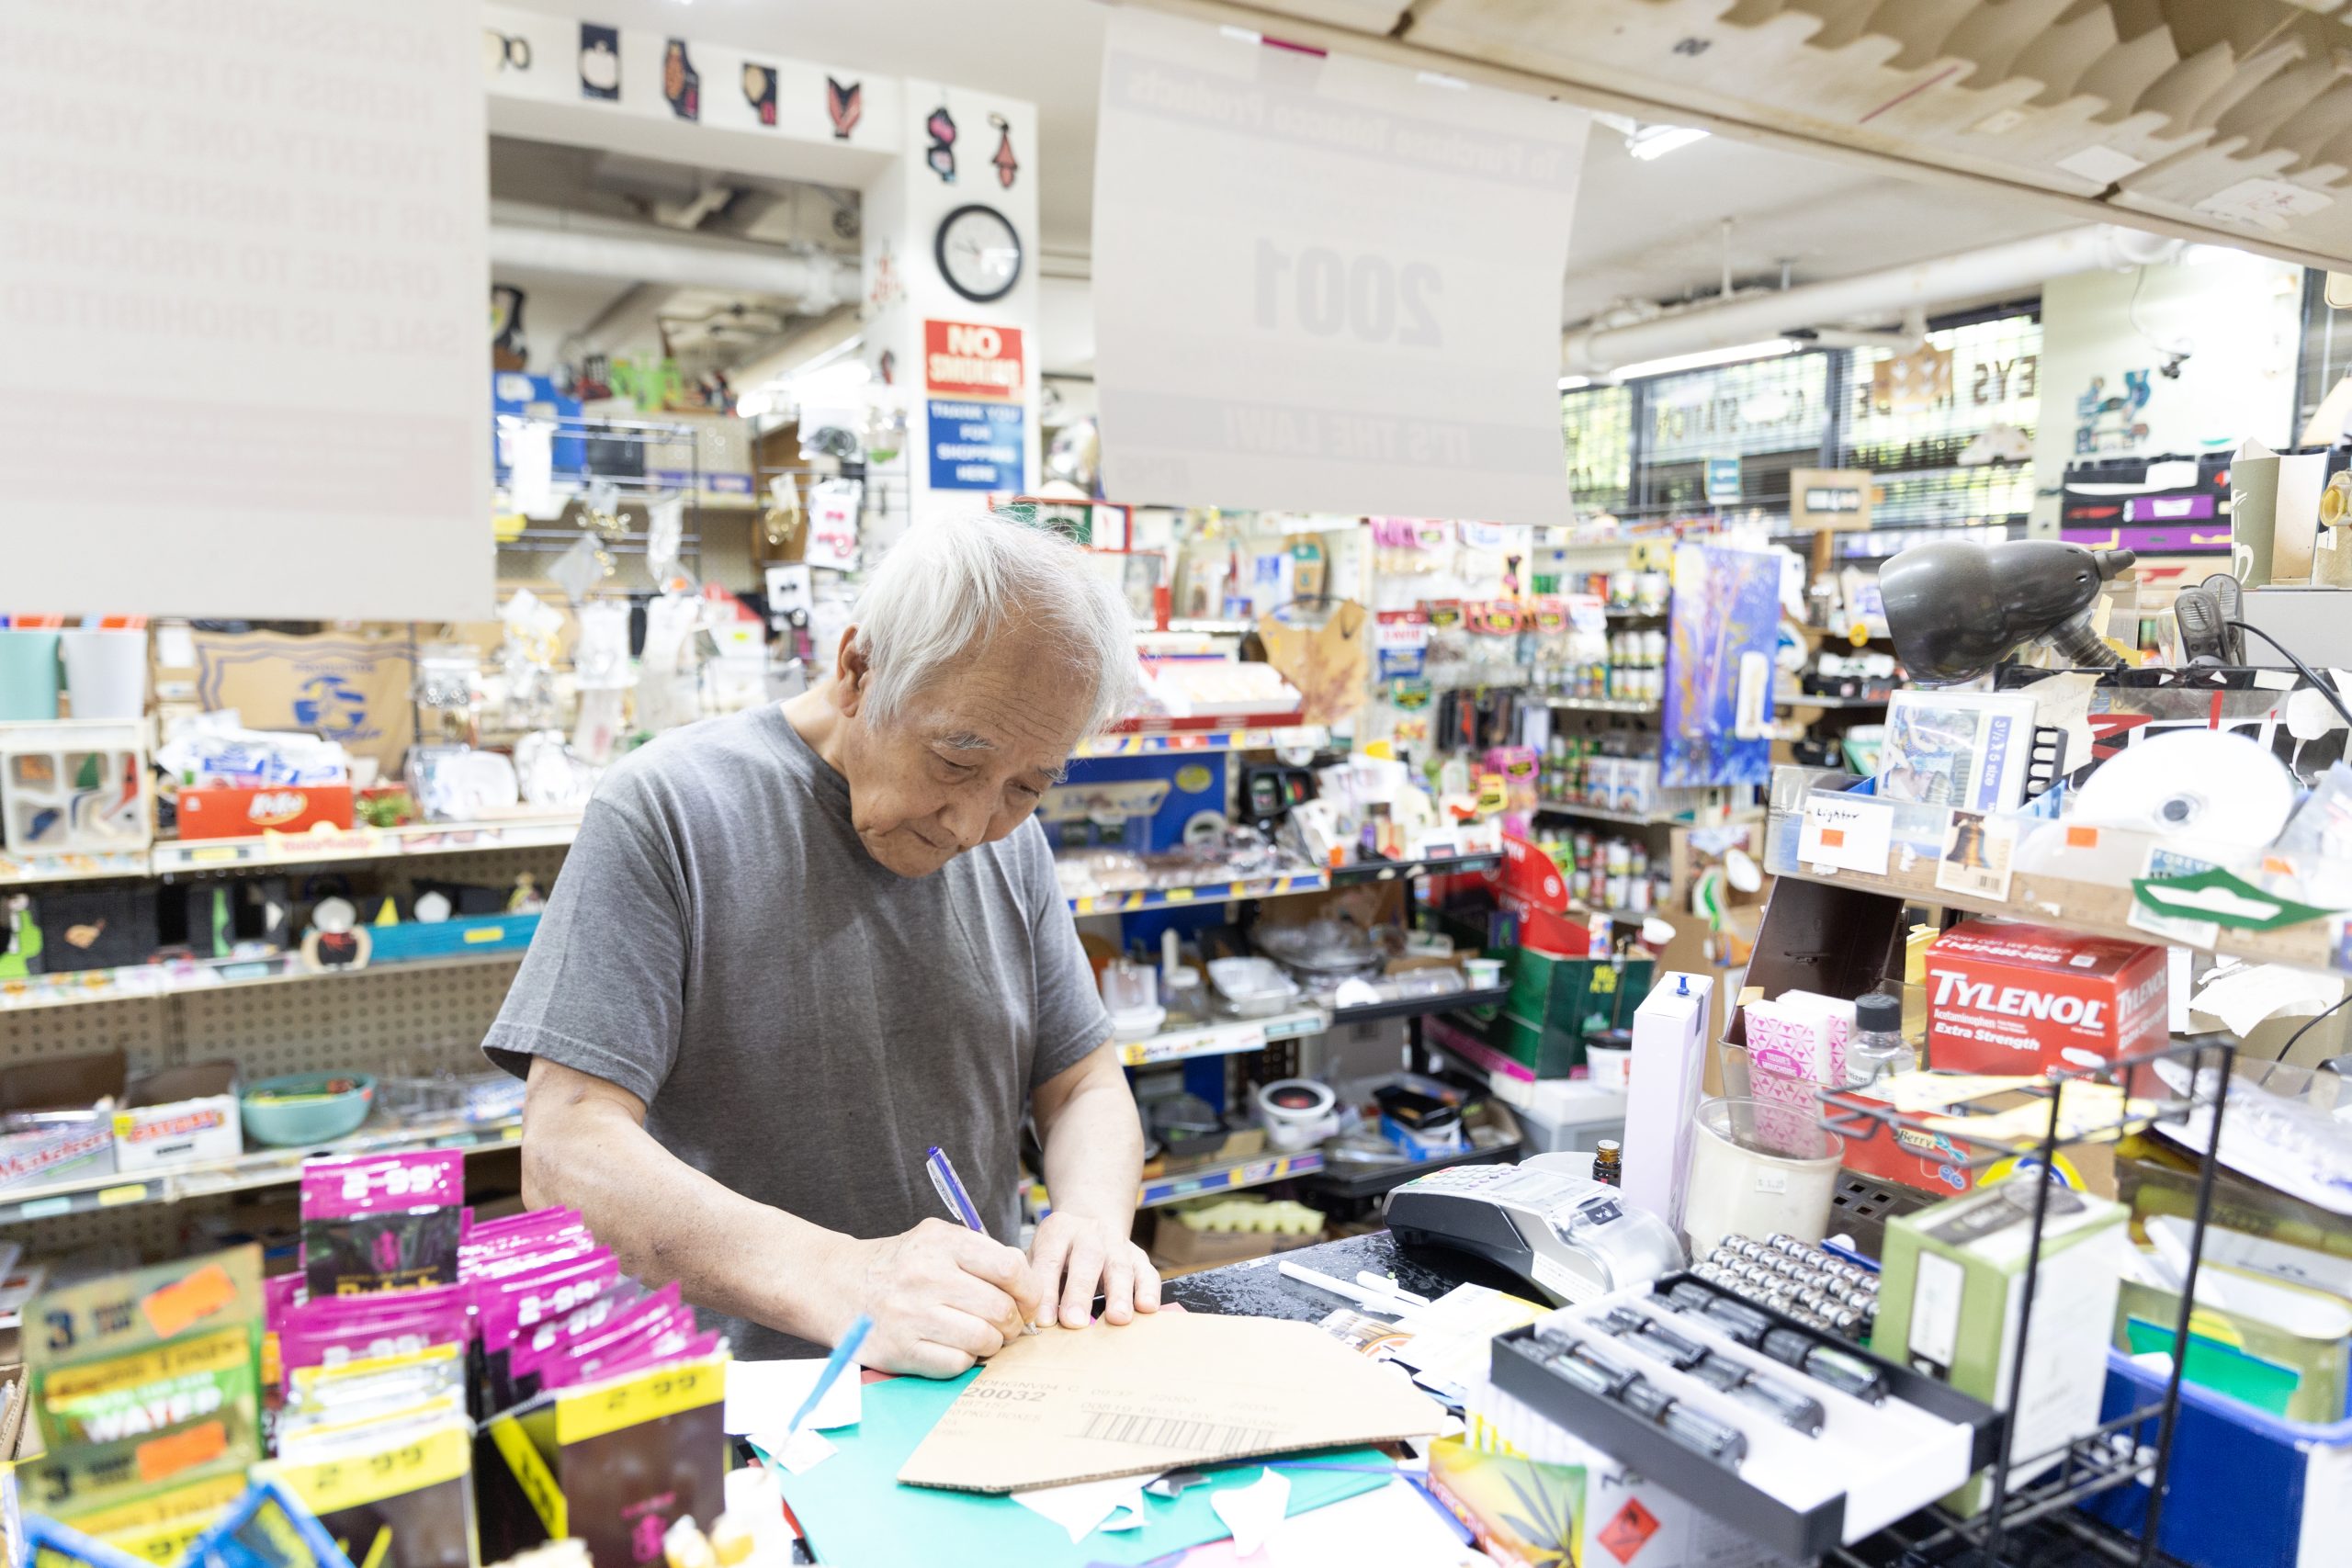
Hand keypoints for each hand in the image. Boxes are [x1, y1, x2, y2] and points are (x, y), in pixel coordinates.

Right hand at [822, 1219, 1043, 1377]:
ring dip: (992, 1343)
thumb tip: (1027, 1283)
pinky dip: (965, 1359)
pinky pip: (957, 1363)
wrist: (837, 1286)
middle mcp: (926, 1276)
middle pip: (1000, 1309)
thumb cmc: (899, 1265)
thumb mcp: (936, 1240)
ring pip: (983, 1339)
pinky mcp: (900, 1350)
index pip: (1009, 1269)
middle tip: (1006, 1324)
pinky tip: (954, 1347)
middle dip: (1013, 1323)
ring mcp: (911, 1315)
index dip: (1029, 1291)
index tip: (1026, 1302)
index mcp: (941, 1242)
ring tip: (982, 1336)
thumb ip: (981, 1254)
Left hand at [1027, 1208, 1160, 1328]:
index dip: (1047, 1291)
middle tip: (1075, 1322)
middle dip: (1081, 1292)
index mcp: (1058, 1231)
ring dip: (1119, 1293)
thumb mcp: (1038, 1258)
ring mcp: (1117, 1243)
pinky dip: (1149, 1290)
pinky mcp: (1138, 1256)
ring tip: (1117, 1318)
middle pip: (1087, 1258)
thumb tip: (1030, 1323)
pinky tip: (1146, 1308)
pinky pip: (1147, 1271)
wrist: (1087, 1226)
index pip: (1050, 1260)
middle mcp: (1089, 1232)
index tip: (1044, 1321)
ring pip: (1120, 1265)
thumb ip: (1034, 1284)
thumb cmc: (1057, 1254)